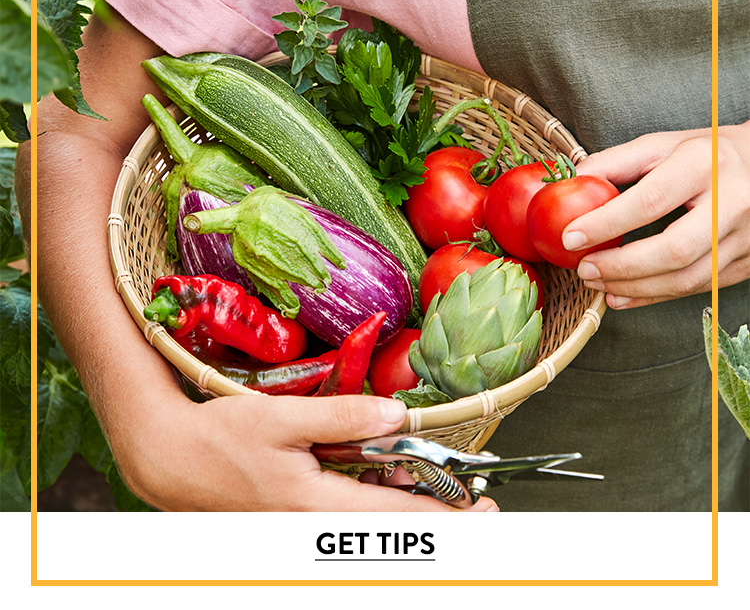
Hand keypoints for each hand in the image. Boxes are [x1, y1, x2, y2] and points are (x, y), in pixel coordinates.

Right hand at [115, 388, 498, 511]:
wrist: (171, 463)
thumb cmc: (220, 440)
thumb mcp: (282, 419)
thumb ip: (343, 418)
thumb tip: (397, 417)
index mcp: (315, 507)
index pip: (399, 523)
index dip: (449, 519)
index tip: (486, 510)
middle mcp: (314, 530)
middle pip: (393, 535)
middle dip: (439, 519)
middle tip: (474, 500)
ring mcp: (305, 533)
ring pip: (373, 531)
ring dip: (409, 511)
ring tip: (433, 483)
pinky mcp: (298, 527)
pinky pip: (349, 525)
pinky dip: (378, 508)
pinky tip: (387, 482)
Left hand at [561, 122, 749, 308]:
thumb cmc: (705, 154)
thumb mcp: (662, 146)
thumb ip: (615, 163)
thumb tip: (570, 181)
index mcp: (704, 165)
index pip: (649, 201)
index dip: (606, 224)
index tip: (570, 237)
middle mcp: (732, 203)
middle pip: (672, 250)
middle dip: (620, 267)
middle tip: (583, 269)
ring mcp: (745, 237)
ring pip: (686, 278)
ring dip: (633, 287)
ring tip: (595, 283)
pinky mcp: (747, 262)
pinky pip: (696, 289)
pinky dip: (653, 296)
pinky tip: (620, 295)